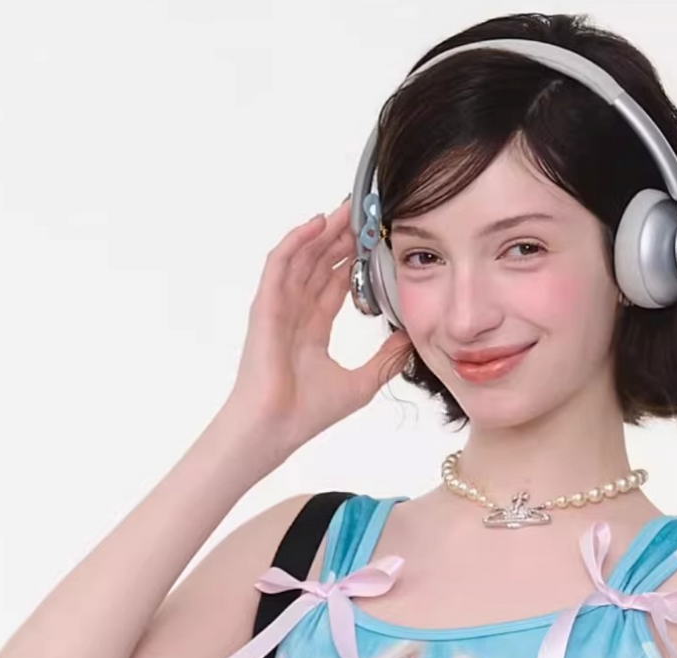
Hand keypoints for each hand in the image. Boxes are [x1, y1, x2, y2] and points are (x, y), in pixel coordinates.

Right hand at [225, 203, 412, 454]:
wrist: (274, 428)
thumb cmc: (305, 413)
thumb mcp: (361, 384)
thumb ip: (385, 361)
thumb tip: (410, 340)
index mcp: (312, 330)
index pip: (335, 284)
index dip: (354, 261)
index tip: (375, 242)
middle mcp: (294, 314)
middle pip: (320, 264)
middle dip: (341, 238)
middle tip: (365, 214)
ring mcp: (278, 307)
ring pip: (303, 257)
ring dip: (323, 233)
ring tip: (347, 210)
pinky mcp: (266, 305)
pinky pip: (280, 263)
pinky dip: (296, 241)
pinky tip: (317, 224)